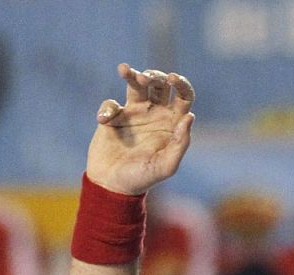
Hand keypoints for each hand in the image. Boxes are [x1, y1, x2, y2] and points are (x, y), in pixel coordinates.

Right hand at [86, 63, 194, 195]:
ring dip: (133, 75)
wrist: (112, 185)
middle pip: (160, 84)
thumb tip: (189, 117)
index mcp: (172, 124)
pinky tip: (104, 121)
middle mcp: (156, 114)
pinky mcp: (114, 116)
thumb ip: (179, 144)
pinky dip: (108, 108)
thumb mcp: (165, 166)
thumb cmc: (141, 179)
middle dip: (154, 75)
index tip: (172, 79)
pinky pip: (111, 103)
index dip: (181, 83)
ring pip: (137, 84)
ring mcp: (135, 113)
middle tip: (145, 79)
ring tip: (125, 70)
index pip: (183, 97)